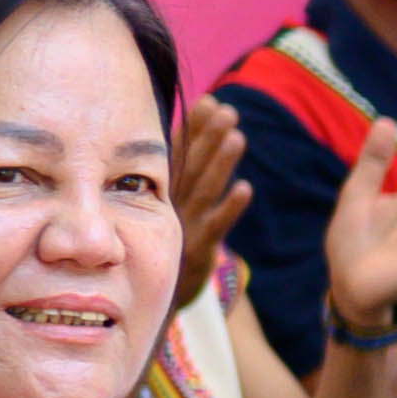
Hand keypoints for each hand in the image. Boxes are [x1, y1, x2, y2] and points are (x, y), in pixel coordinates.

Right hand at [172, 90, 251, 307]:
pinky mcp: (199, 251)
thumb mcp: (162, 208)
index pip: (178, 153)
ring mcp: (185, 227)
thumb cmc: (160, 245)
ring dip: (221, 163)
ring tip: (238, 136)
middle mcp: (171, 205)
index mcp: (162, 192)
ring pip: (205, 190)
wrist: (151, 297)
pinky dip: (230, 209)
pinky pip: (216, 227)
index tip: (209, 100)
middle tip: (228, 110)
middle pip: (192, 166)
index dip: (194, 127)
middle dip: (209, 137)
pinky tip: (245, 189)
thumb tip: (190, 138)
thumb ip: (177, 173)